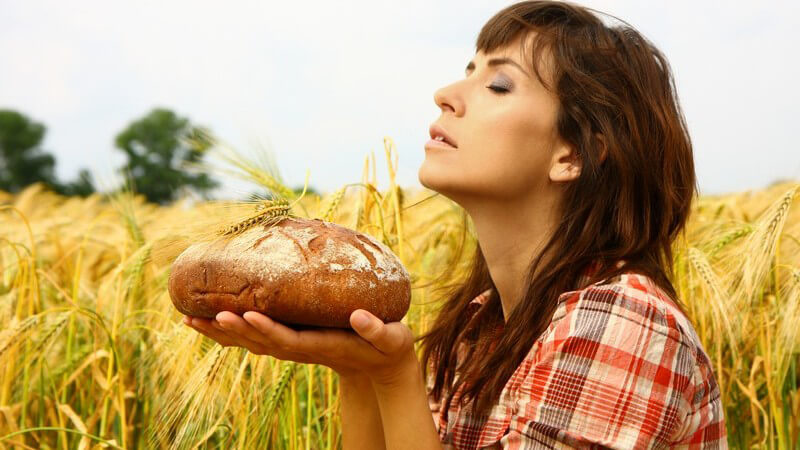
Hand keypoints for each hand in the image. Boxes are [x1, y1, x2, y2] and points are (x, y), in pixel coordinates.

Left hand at [183, 309, 418, 386]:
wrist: (380, 364)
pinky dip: (230, 329)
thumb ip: (377, 329)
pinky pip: (255, 336)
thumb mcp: (391, 338)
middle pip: (259, 342)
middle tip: (199, 316)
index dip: (265, 328)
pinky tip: (210, 319)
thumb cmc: (389, 347)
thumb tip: (360, 316)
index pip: (288, 339)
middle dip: (229, 329)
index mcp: (322, 346)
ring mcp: (292, 347)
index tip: (243, 314)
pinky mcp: (290, 341)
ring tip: (188, 319)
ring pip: (250, 341)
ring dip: (220, 332)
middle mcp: (300, 349)